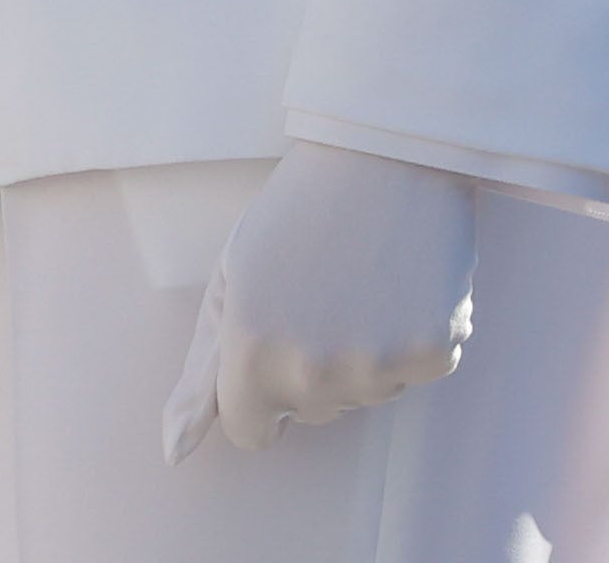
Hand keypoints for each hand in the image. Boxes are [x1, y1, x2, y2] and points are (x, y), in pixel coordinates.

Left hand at [161, 140, 479, 459]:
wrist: (382, 154)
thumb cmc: (296, 215)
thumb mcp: (230, 285)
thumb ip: (201, 378)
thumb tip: (174, 454)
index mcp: (251, 353)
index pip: (250, 432)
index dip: (257, 388)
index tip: (273, 336)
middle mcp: (311, 371)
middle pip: (311, 413)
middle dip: (312, 367)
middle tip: (321, 289)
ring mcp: (375, 364)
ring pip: (367, 394)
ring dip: (364, 352)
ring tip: (361, 280)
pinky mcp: (433, 351)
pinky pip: (419, 371)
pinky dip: (415, 336)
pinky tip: (404, 281)